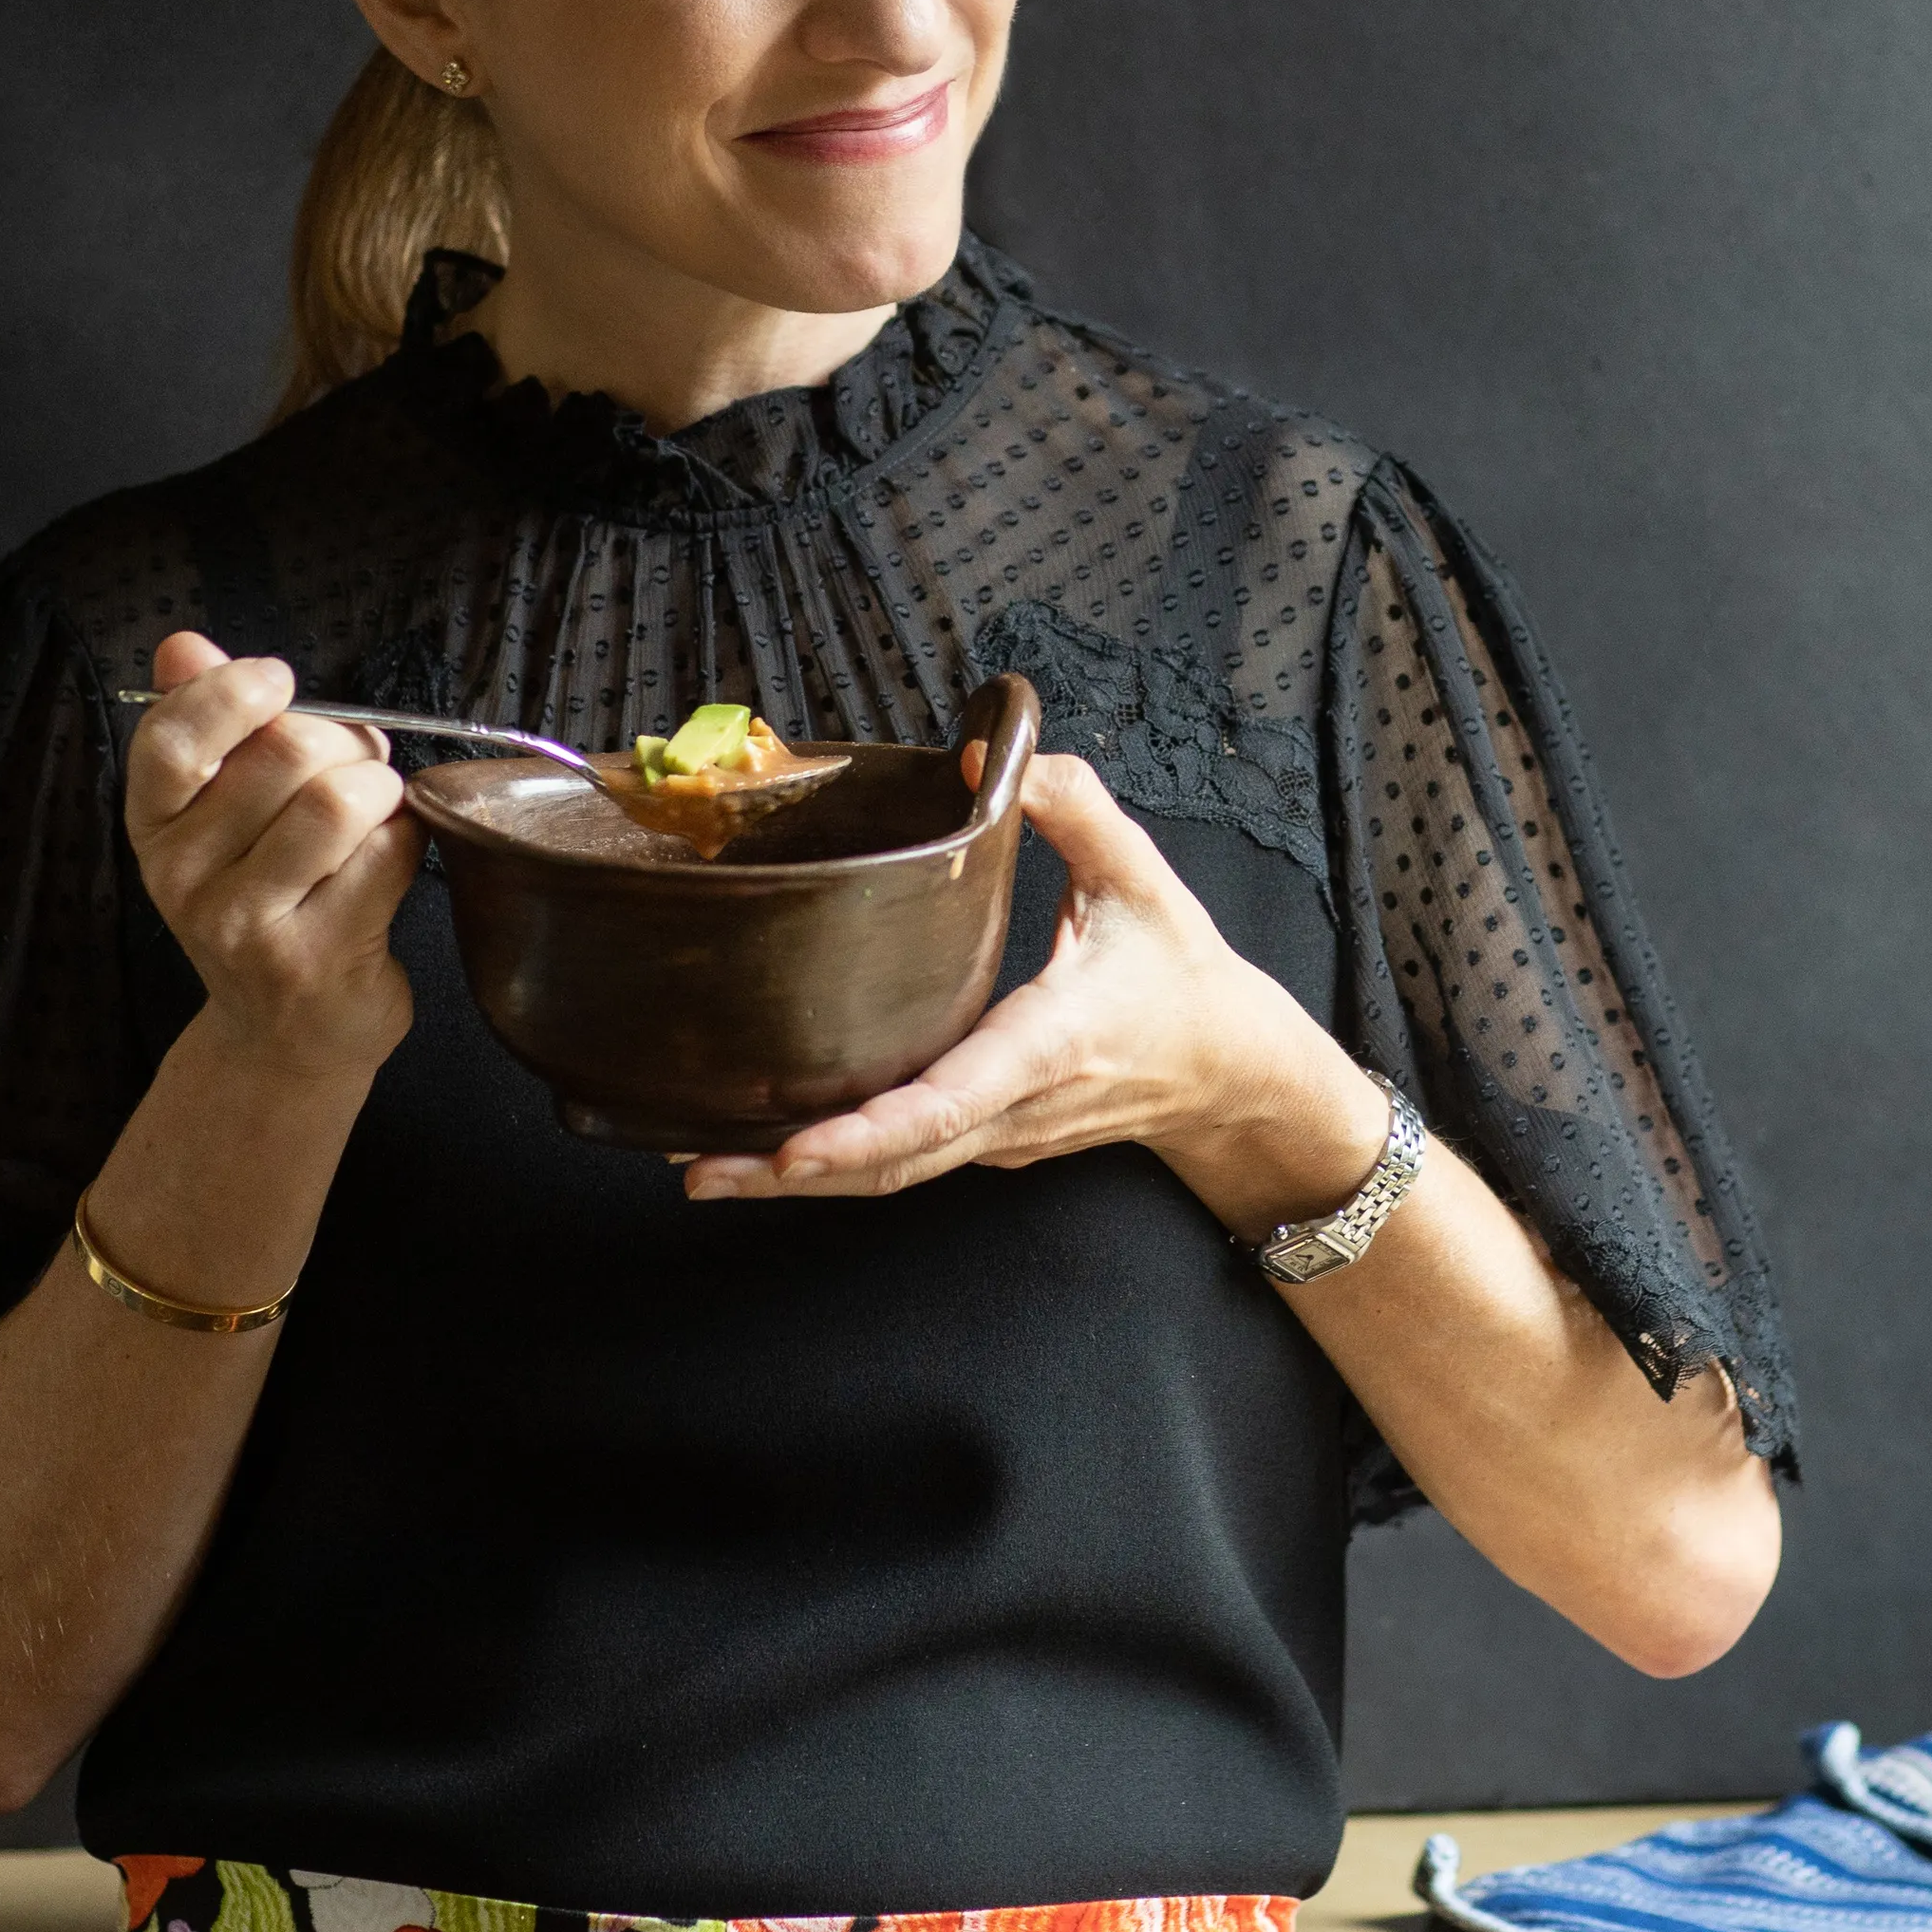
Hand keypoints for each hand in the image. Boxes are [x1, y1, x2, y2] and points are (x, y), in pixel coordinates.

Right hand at [121, 630, 419, 1081]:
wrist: (283, 1038)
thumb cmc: (265, 899)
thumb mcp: (219, 814)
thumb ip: (208, 722)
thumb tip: (182, 644)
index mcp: (154, 825)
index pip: (174, 736)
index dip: (234, 691)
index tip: (278, 681)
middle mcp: (186, 875)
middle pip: (287, 752)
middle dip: (345, 744)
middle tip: (356, 770)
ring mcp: (248, 923)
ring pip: (342, 800)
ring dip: (383, 792)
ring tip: (375, 815)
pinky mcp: (318, 956)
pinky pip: (388, 854)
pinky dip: (407, 842)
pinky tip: (387, 868)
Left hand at [684, 751, 1390, 1227]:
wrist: (1234, 1075)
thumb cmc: (1185, 978)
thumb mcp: (1144, 878)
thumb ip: (1074, 808)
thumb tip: (992, 750)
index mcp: (1049, 1045)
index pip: (951, 1102)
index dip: (869, 1131)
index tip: (793, 1148)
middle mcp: (1017, 1108)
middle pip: (895, 1163)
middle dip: (793, 1174)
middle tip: (697, 1171)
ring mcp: (1002, 1139)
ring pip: (893, 1175)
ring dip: (797, 1181)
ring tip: (702, 1169)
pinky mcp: (990, 1142)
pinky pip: (907, 1163)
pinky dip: (836, 1165)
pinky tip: (767, 1152)